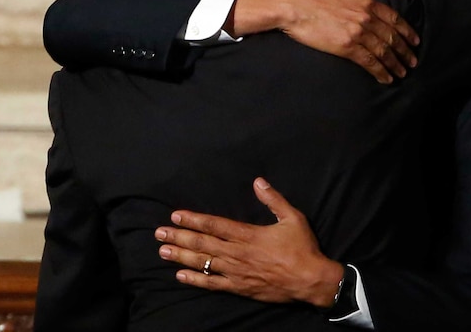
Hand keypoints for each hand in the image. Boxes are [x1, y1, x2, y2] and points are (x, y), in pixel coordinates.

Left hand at [155, 178, 343, 307]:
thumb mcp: (293, 218)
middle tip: (159, 234)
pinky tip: (180, 275)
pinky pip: (213, 284)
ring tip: (163, 252)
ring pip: (204, 263)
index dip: (193, 220)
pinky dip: (196, 279)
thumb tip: (258, 181)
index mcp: (249, 235)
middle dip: (179, 237)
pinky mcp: (240, 288)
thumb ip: (274, 200)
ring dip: (182, 257)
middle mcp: (238, 253)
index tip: (176, 216)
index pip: (215, 225)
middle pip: (203, 244)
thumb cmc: (303, 248)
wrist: (311, 281)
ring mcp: (237, 272)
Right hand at [234, 0, 418, 83]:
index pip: (394, 18)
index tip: (414, 40)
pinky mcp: (347, 47)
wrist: (292, 6)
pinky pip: (370, 61)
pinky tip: (386, 78)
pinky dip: (381, 71)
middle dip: (405, 51)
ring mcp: (358, 32)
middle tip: (412, 61)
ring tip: (402, 72)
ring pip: (384, 51)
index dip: (407, 31)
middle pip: (392, 37)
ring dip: (396, 64)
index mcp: (366, 0)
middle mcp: (366, 17)